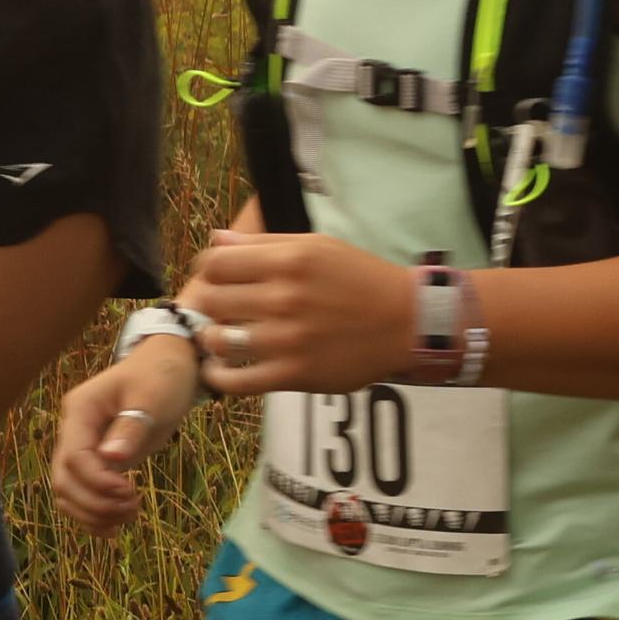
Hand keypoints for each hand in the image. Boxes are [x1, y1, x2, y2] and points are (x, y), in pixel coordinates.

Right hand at [52, 335, 205, 536]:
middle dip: (95, 502)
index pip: (75, 457)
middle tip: (133, 506)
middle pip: (64, 479)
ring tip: (129, 517)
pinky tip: (114, 527)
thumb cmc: (163, 375)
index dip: (97, 481)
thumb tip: (111, 458)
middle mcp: (73, 431)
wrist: (170, 364)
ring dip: (93, 512)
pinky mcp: (97, 459)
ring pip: (68, 491)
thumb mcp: (153, 396)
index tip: (129, 491)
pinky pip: (83, 492)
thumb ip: (132, 426)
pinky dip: (93, 513)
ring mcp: (83, 446)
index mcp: (81, 411)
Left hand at [180, 232, 420, 395]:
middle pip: (211, 299)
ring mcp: (287, 340)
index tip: (221, 278)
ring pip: (217, 340)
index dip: (211, 269)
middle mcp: (285, 299)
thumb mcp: (319, 247)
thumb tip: (215, 238)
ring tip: (228, 337)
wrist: (407, 322)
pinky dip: (219, 376)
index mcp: (290, 262)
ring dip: (215, 338)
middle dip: (213, 302)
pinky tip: (223, 368)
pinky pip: (235, 381)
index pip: (214, 263)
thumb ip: (264, 242)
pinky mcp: (294, 374)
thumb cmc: (362, 279)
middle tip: (226, 308)